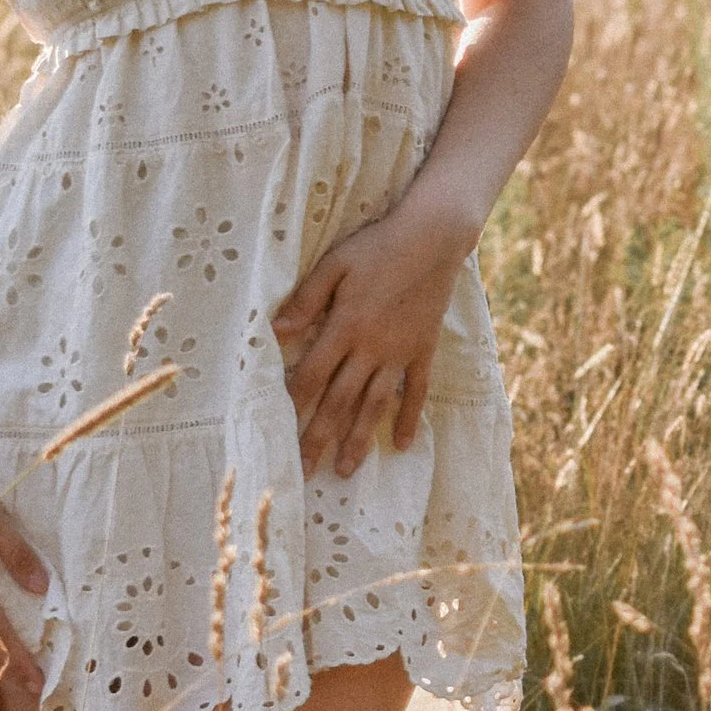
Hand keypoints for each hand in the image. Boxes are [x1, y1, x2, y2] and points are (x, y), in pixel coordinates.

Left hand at [271, 194, 469, 477]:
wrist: (434, 237)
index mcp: (346, 327)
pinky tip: (403, 444)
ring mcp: (400, 353)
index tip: (279, 432)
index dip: (293, 404)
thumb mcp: (335, 264)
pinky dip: (409, 418)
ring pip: (375, 404)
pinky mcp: (423, 350)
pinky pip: (416, 391)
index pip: (312, 375)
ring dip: (359, 439)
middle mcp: (372, 348)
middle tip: (304, 472)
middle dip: (319, 437)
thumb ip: (306, 299)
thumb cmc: (378, 246)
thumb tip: (276, 330)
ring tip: (345, 470)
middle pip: (340, 401)